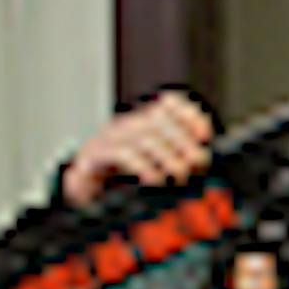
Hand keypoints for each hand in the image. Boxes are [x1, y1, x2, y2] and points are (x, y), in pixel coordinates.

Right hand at [61, 92, 214, 207]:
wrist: (84, 183)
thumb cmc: (124, 174)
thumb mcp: (155, 162)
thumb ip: (179, 158)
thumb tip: (202, 159)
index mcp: (144, 122)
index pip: (170, 104)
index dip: (189, 116)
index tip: (204, 135)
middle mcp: (128, 124)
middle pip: (160, 121)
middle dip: (183, 142)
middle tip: (196, 163)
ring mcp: (110, 137)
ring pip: (146, 138)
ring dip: (169, 159)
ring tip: (179, 176)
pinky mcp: (97, 154)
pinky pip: (124, 154)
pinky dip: (144, 167)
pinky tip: (154, 180)